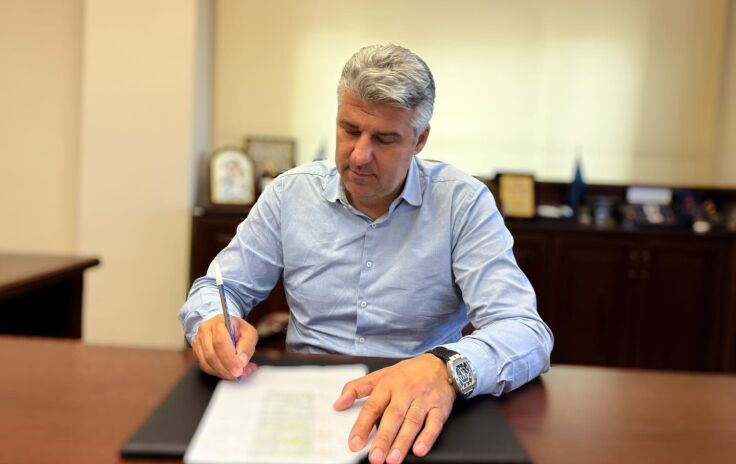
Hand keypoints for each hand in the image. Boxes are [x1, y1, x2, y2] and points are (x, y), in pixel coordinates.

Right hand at [192, 314, 258, 379]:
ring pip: (207, 363)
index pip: (220, 342)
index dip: (229, 358)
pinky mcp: (196, 353)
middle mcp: (205, 332)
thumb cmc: (236, 329)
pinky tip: (227, 372)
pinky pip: (205, 367)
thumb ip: (247, 345)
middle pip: (211, 354)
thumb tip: (242, 361)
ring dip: (222, 372)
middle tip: (238, 374)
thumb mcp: (248, 332)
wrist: (223, 327)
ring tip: (236, 374)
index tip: (239, 369)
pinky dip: (217, 373)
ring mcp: (198, 343)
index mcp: (218, 323)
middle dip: (226, 369)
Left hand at [333, 354, 455, 463]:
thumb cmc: (407, 373)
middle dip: (383, 438)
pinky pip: (434, 423)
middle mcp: (405, 393)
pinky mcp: (440, 408)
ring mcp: (423, 400)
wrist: (440, 365)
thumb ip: (356, 388)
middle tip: (375, 457)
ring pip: (412, 422)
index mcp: (388, 385)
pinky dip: (428, 437)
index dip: (362, 426)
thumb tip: (338, 404)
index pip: (372, 407)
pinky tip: (419, 449)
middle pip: (393, 416)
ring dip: (403, 442)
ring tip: (392, 459)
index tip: (354, 443)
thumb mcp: (380, 375)